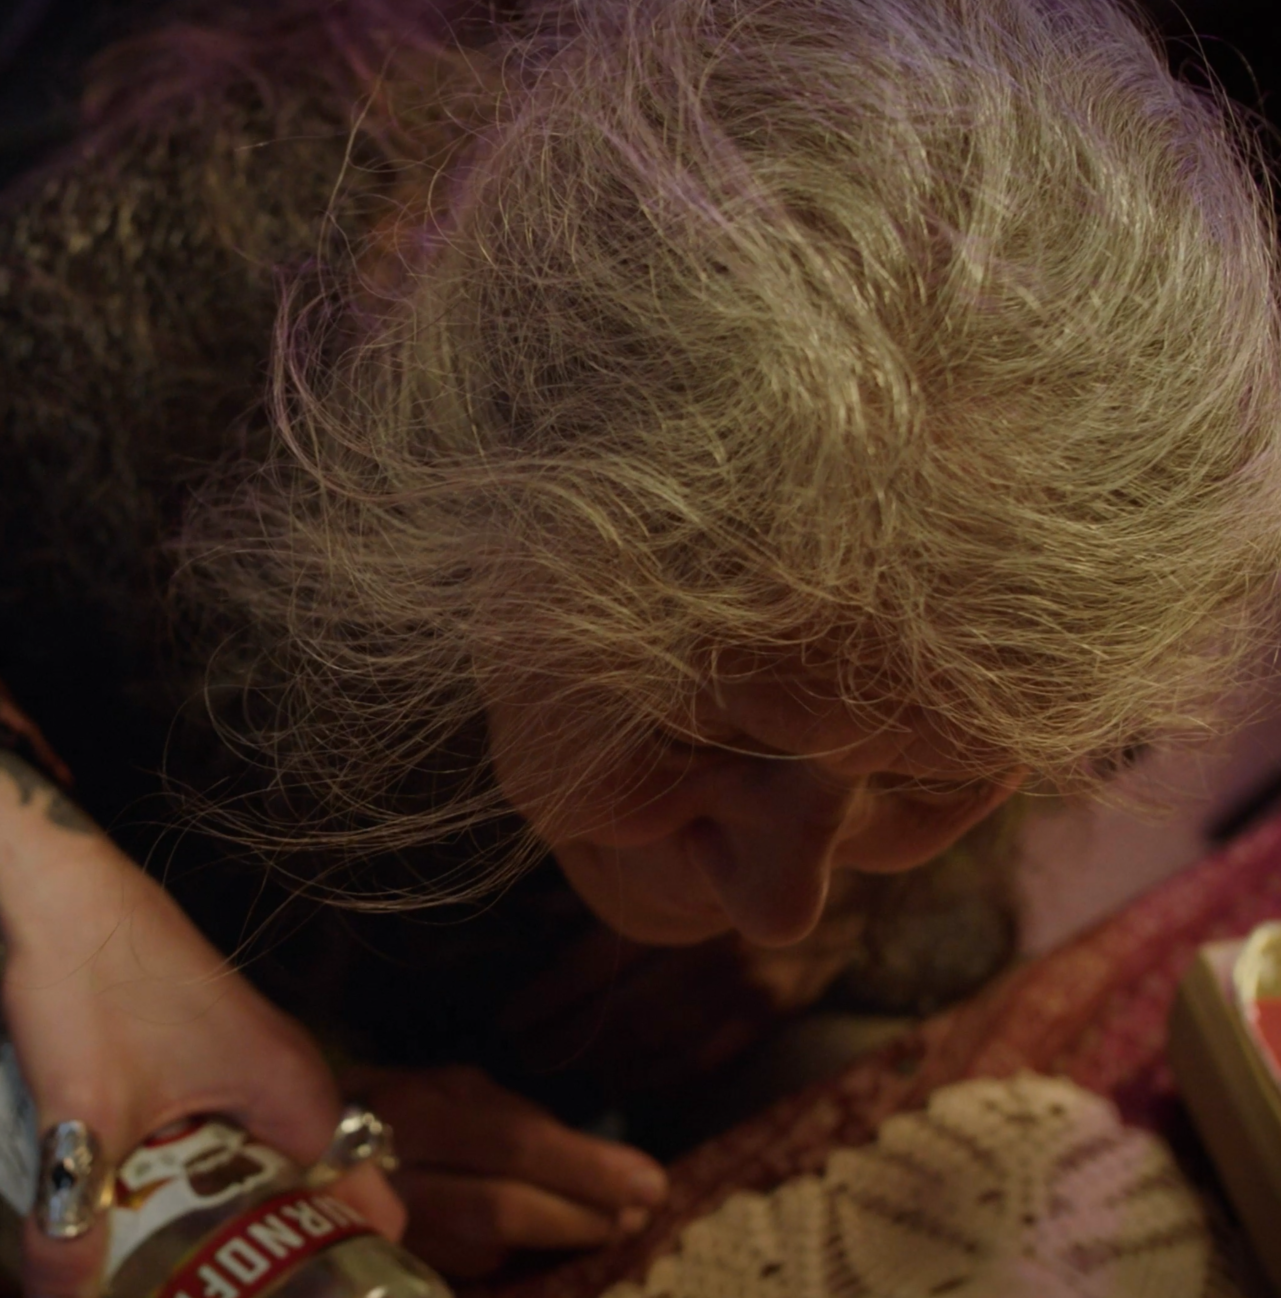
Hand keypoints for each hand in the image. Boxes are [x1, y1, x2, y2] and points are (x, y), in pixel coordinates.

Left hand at [0, 754, 405, 1297]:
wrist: (65, 892)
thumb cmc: (99, 984)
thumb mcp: (84, 1120)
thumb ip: (74, 1230)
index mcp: (295, 1090)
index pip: (368, 1192)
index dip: (355, 1259)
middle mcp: (289, 1076)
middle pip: (318, 1187)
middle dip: (284, 1256)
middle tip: (240, 1296)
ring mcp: (250, 1061)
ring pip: (268, 1162)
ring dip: (237, 1221)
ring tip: (193, 1278)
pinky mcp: (211, 1054)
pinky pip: (232, 1136)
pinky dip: (207, 1183)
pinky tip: (149, 1217)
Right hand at [341, 1064, 668, 1277]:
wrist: (298, 1149)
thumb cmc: (400, 1105)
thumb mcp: (456, 1087)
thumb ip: (512, 1119)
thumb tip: (589, 1159)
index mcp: (421, 1110)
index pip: (517, 1144)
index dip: (587, 1168)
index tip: (651, 1181)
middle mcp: (397, 1170)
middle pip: (501, 1209)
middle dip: (579, 1217)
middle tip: (638, 1216)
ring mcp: (383, 1225)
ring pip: (483, 1251)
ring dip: (557, 1246)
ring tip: (610, 1229)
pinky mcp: (385, 1262)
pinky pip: (460, 1271)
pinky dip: (516, 1263)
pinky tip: (553, 1250)